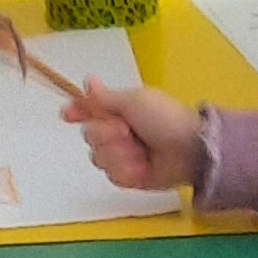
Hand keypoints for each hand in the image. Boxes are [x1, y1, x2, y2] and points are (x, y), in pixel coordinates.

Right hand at [68, 77, 204, 193]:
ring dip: (120, 154)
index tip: (67, 114)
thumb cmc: (165, 119)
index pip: (89, 111)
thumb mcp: (134, 101)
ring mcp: (122, 156)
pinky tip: (143, 167)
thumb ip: (106, 98)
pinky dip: (129, 171)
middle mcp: (117, 133)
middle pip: (89, 136)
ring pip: (99, 158)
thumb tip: (87, 80)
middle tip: (128, 132)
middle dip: (107, 135)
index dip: (76, 112)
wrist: (189, 149)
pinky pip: (113, 176)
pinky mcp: (129, 177)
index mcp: (118, 111)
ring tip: (141, 152)